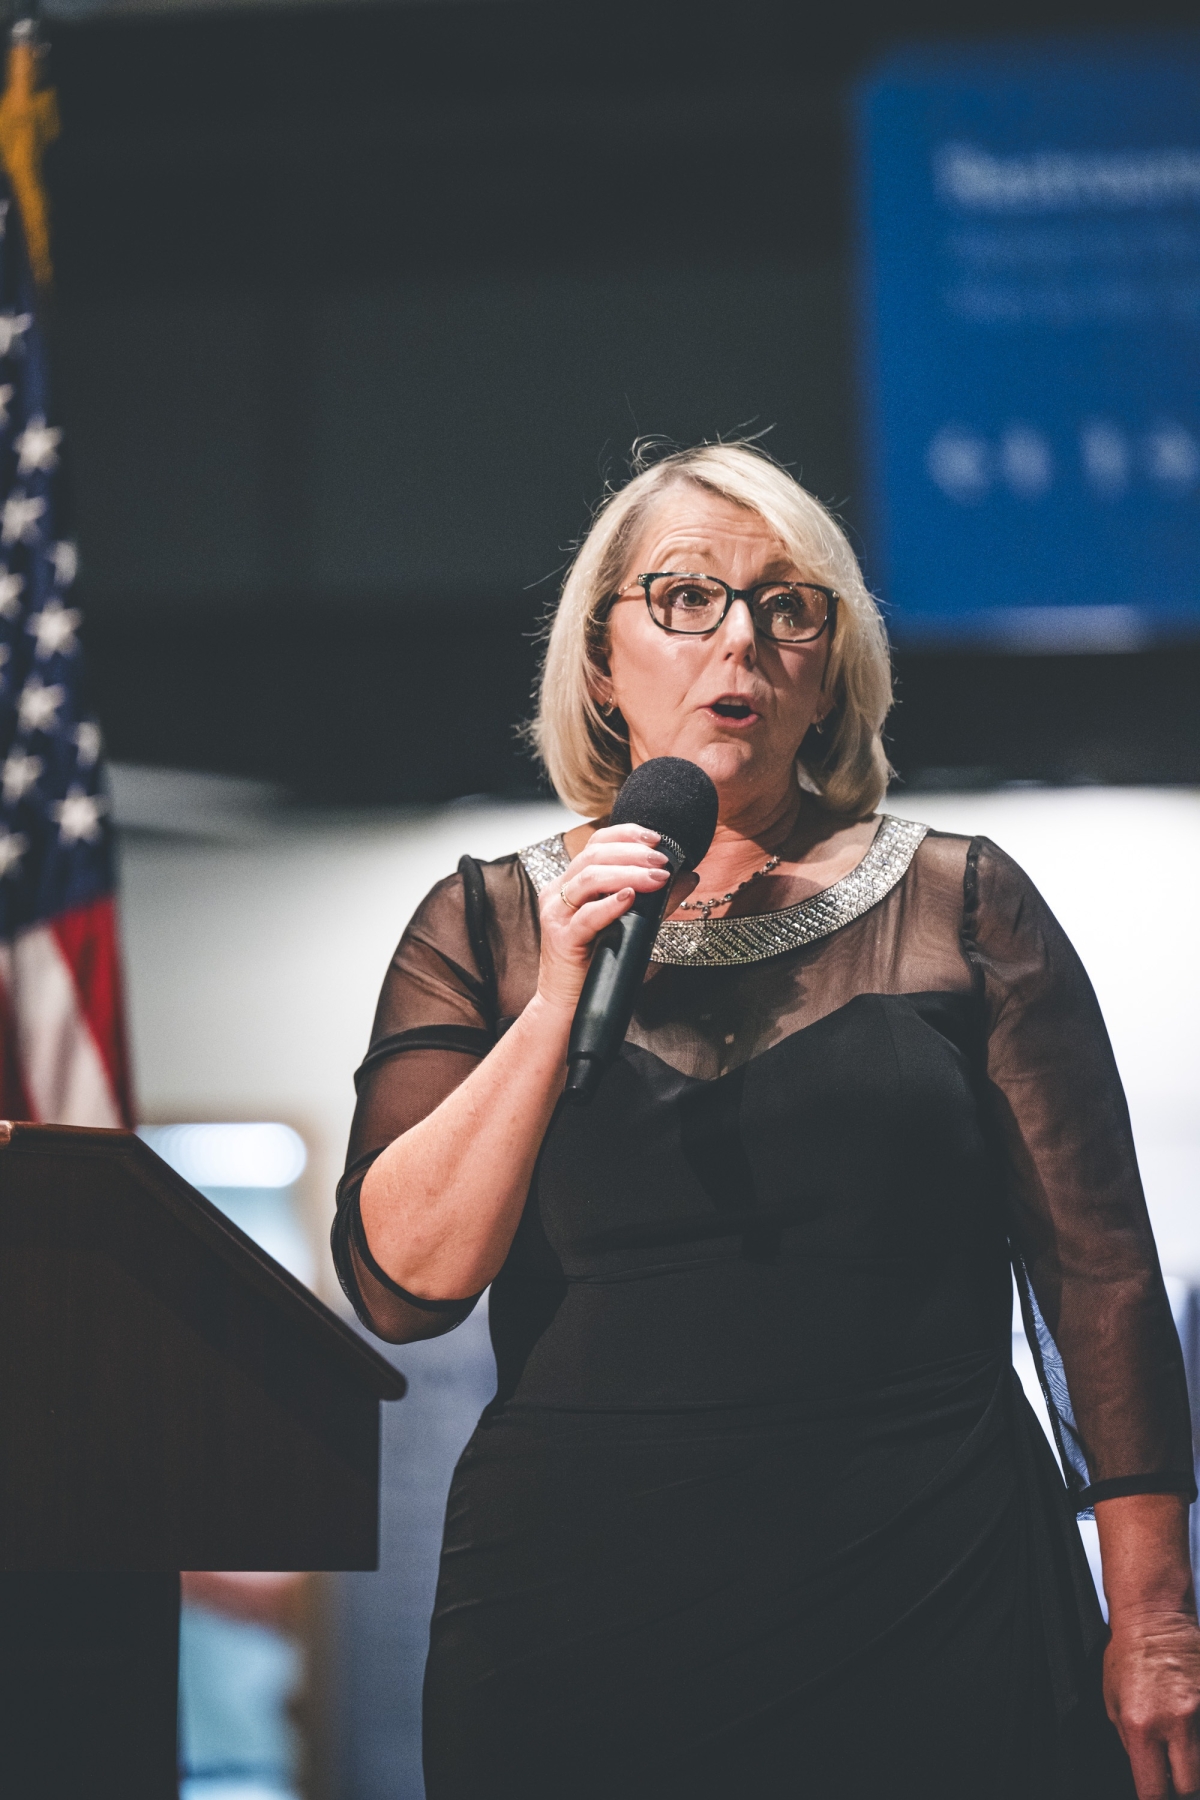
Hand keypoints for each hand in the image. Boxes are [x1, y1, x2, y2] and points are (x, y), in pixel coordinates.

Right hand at [536, 824, 694, 1013]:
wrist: (570, 1003)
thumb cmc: (598, 962)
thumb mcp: (631, 924)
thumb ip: (655, 901)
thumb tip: (689, 876)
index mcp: (571, 883)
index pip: (596, 844)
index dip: (626, 834)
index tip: (657, 838)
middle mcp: (559, 892)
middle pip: (593, 856)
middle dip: (632, 853)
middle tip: (662, 860)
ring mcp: (557, 914)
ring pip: (588, 879)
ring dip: (627, 873)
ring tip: (656, 878)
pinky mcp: (562, 939)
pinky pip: (586, 916)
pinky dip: (610, 904)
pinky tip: (631, 898)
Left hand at [1104, 1606, 1199, 1797]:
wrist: (1154, 1615)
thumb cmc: (1129, 1653)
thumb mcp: (1112, 1701)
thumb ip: (1130, 1743)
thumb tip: (1148, 1774)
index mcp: (1140, 1725)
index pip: (1153, 1790)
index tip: (1156, 1798)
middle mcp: (1175, 1721)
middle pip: (1191, 1788)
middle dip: (1183, 1790)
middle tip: (1175, 1780)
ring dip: (1193, 1763)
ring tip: (1181, 1749)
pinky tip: (1190, 1727)